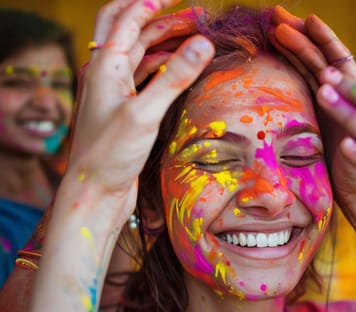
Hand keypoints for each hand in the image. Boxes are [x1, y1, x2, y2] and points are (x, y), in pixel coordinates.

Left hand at [67, 0, 213, 218]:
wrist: (94, 192)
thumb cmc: (110, 155)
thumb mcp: (144, 113)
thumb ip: (174, 77)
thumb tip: (203, 42)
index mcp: (104, 66)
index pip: (126, 19)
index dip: (152, 3)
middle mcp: (106, 73)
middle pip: (127, 30)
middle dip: (157, 17)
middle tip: (189, 14)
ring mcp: (114, 91)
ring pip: (138, 53)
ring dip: (163, 42)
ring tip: (192, 38)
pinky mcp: (124, 109)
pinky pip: (143, 76)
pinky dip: (162, 66)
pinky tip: (179, 69)